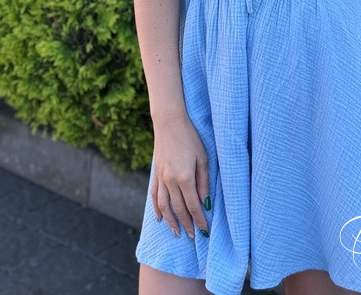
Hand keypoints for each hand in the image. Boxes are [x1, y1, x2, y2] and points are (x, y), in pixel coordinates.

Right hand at [151, 114, 210, 239]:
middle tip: (193, 237)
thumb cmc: (190, 137)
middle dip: (187, 224)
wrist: (170, 122)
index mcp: (185, 177)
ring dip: (171, 222)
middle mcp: (170, 181)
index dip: (199, 220)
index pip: (193, 205)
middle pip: (179, 209)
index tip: (205, 231)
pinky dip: (157, 209)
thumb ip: (204, 182)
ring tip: (177, 233)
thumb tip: (205, 203)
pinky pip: (155, 196)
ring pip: (164, 206)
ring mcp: (161, 178)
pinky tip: (160, 218)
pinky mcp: (155, 174)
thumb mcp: (203, 158)